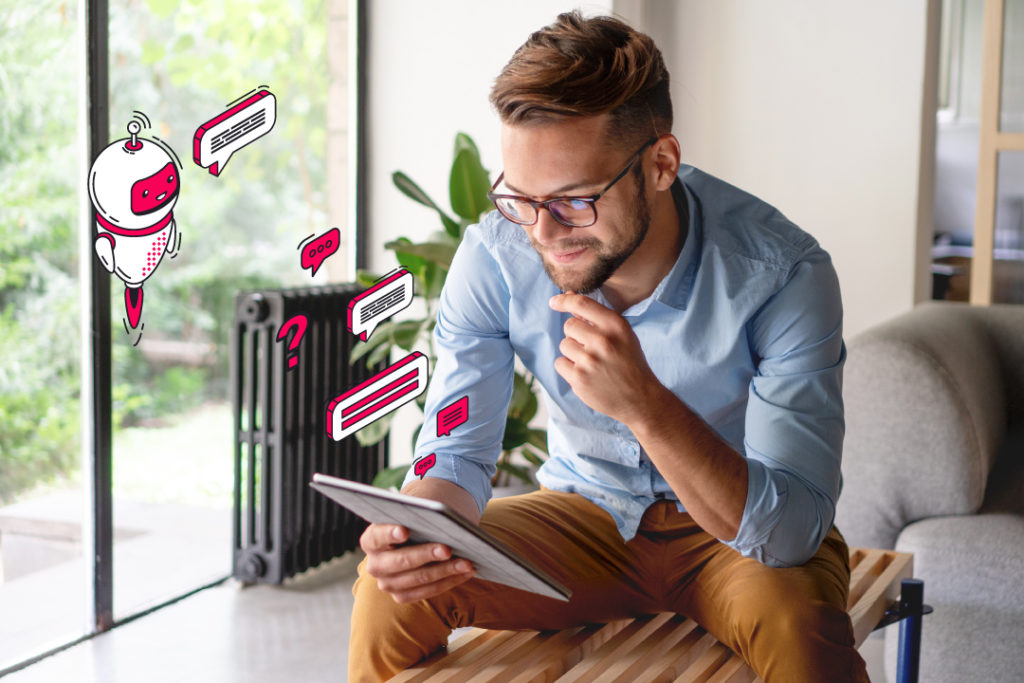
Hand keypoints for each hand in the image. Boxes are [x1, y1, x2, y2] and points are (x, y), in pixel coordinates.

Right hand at [359, 523, 475, 603]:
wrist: (416, 538)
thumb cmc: (416, 521)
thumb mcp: (414, 514)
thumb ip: (419, 515)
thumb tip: (441, 518)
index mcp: (371, 540)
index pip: (377, 536)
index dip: (390, 534)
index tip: (405, 530)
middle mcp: (375, 565)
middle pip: (401, 561)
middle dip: (426, 554)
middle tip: (447, 548)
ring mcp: (388, 584)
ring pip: (418, 579)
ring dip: (445, 570)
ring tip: (467, 562)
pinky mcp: (403, 596)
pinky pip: (429, 591)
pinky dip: (450, 581)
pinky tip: (467, 571)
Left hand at [549, 292, 665, 425]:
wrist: (640, 399)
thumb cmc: (629, 362)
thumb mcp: (622, 335)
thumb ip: (596, 317)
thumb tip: (568, 297)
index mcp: (616, 325)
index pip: (581, 304)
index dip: (564, 300)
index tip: (554, 302)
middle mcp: (603, 341)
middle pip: (569, 326)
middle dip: (576, 335)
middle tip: (592, 348)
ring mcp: (589, 361)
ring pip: (564, 345)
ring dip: (573, 353)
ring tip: (592, 363)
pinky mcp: (579, 379)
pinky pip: (560, 363)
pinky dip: (568, 368)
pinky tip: (585, 374)